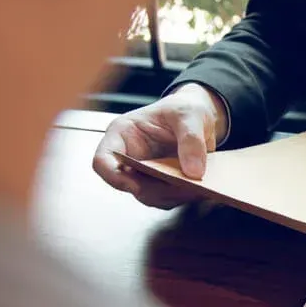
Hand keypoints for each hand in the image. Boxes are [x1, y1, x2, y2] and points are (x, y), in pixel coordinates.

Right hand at [92, 83, 227, 208]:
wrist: (199, 118)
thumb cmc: (184, 109)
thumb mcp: (190, 115)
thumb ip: (191, 139)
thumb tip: (193, 171)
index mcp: (123, 134)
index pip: (103, 161)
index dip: (114, 177)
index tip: (135, 186)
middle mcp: (130, 157)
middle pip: (130, 185)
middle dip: (156, 190)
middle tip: (185, 187)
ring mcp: (146, 173)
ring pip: (151, 196)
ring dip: (173, 196)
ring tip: (198, 188)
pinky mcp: (163, 183)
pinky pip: (169, 198)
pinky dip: (185, 196)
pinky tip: (201, 188)